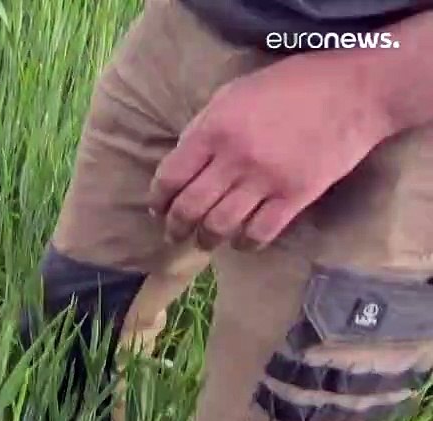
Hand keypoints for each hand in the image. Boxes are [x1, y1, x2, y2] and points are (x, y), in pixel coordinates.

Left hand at [147, 54, 396, 251]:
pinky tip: (241, 241)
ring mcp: (265, 180)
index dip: (158, 198)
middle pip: (190, 208)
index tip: (157, 207)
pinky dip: (245, 243)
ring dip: (206, 239)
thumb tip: (182, 163)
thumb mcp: (233, 94)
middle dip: (176, 227)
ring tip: (204, 241)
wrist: (353, 91)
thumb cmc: (289, 86)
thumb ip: (203, 128)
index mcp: (213, 130)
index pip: (170, 177)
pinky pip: (260, 232)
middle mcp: (234, 159)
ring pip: (220, 225)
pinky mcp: (295, 196)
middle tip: (174, 233)